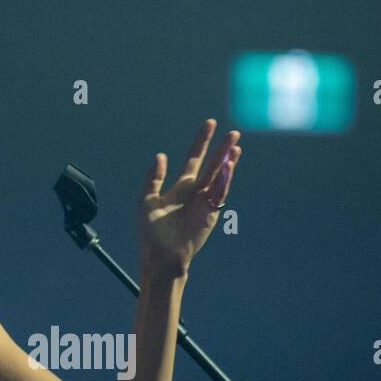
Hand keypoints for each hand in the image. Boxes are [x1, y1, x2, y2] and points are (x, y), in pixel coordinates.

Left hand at [138, 118, 240, 276]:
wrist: (161, 256)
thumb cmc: (151, 232)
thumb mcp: (146, 201)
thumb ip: (153, 179)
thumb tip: (160, 156)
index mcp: (180, 186)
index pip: (194, 158)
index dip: (202, 141)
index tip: (210, 124)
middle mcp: (195, 192)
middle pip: (212, 165)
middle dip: (222, 149)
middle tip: (233, 133)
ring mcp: (205, 203)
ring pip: (220, 178)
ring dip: (228, 163)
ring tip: (235, 147)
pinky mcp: (211, 214)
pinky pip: (219, 194)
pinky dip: (224, 180)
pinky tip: (227, 166)